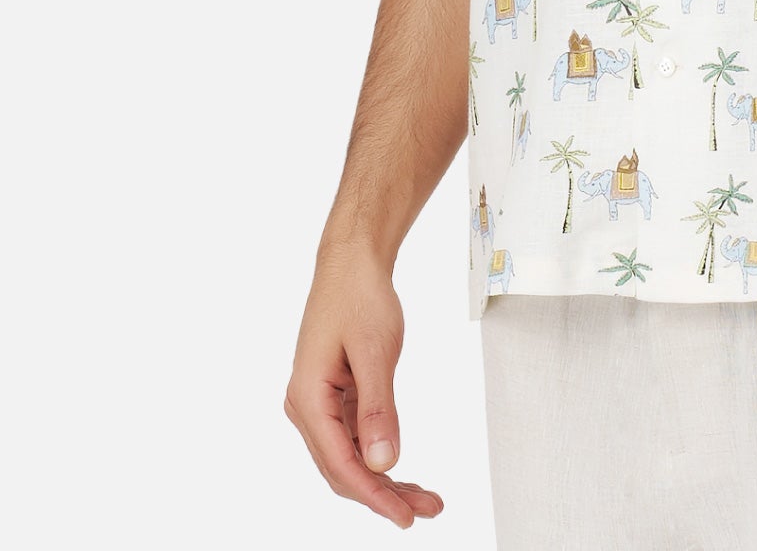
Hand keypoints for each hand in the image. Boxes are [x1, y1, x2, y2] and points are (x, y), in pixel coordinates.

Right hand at [284, 241, 443, 529]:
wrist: (351, 262)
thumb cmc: (358, 295)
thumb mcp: (375, 351)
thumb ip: (378, 409)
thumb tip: (383, 462)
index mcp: (308, 398)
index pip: (341, 464)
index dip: (374, 496)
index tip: (404, 517)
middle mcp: (306, 406)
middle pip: (343, 469)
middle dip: (383, 494)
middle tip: (426, 509)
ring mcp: (318, 403)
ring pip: (349, 457)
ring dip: (383, 479)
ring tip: (424, 497)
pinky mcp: (333, 396)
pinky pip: (353, 437)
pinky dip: (378, 454)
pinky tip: (401, 468)